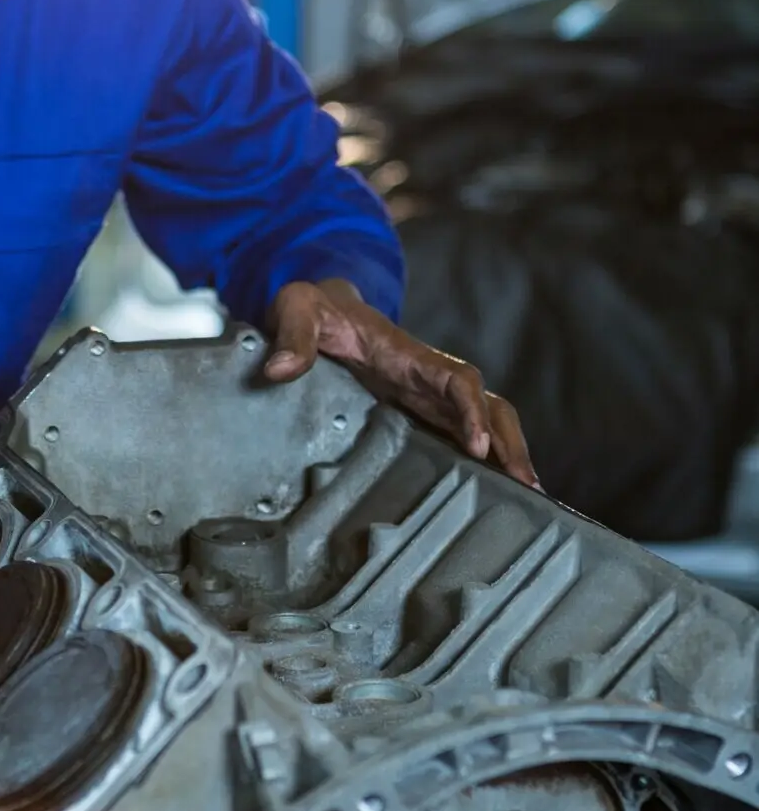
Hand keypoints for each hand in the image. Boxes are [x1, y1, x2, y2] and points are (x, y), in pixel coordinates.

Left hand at [264, 278, 538, 487]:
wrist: (323, 309)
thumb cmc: (314, 308)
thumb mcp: (297, 309)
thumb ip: (292, 336)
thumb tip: (280, 371)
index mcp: (409, 354)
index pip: (457, 379)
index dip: (470, 410)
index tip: (479, 446)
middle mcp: (430, 376)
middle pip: (488, 405)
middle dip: (510, 442)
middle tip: (527, 488)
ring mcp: (430, 395)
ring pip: (486, 422)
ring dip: (509, 456)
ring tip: (529, 502)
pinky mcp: (422, 411)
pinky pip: (464, 434)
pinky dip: (487, 461)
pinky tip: (497, 495)